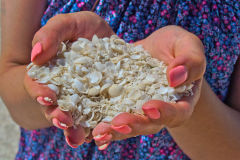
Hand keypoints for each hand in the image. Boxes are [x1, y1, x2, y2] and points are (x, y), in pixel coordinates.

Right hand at [24, 11, 114, 147]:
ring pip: (76, 118)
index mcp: (50, 74)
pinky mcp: (103, 102)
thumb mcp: (68, 24)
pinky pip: (99, 118)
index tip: (47, 96)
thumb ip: (50, 34)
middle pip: (56, 108)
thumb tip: (36, 56)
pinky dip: (98, 127)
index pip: (39, 86)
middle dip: (58, 116)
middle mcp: (64, 91)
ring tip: (78, 137)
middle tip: (63, 121)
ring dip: (75, 129)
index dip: (40, 92)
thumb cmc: (82, 29)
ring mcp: (84, 99)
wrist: (104, 37)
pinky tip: (102, 134)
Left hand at [92, 25, 205, 149]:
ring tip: (98, 132)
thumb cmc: (175, 46)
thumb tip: (176, 78)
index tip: (149, 107)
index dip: (164, 113)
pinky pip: (110, 114)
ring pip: (127, 125)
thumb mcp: (187, 45)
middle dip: (133, 125)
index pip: (177, 113)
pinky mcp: (120, 102)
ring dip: (113, 130)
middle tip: (117, 124)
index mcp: (179, 101)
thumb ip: (190, 60)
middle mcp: (158, 111)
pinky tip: (88, 128)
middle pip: (148, 125)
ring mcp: (137, 109)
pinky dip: (100, 122)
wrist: (155, 50)